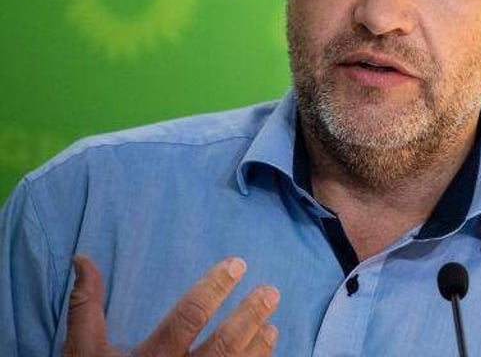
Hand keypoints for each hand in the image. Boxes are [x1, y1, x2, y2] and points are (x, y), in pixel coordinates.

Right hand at [62, 254, 279, 356]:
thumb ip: (86, 307)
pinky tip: (265, 355)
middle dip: (249, 316)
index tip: (237, 264)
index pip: (188, 317)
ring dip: (256, 347)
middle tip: (271, 291)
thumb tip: (82, 259)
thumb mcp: (83, 352)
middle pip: (222, 346)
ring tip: (272, 325)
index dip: (213, 288)